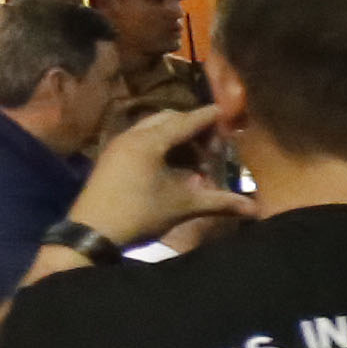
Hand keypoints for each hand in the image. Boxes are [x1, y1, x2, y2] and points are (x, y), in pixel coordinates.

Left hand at [63, 108, 242, 251]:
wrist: (91, 233)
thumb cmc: (139, 214)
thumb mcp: (182, 206)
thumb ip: (219, 202)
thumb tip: (255, 209)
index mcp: (150, 142)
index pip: (187, 120)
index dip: (210, 117)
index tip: (229, 114)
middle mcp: (132, 135)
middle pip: (170, 118)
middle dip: (194, 127)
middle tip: (214, 145)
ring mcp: (119, 144)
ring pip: (154, 127)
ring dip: (177, 136)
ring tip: (196, 158)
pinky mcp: (112, 156)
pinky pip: (142, 138)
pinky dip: (161, 144)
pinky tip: (173, 166)